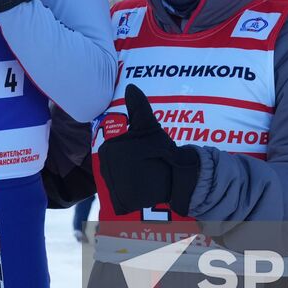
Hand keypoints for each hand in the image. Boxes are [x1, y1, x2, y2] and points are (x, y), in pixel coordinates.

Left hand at [97, 84, 200, 215]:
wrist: (179, 177)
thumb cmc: (162, 150)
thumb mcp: (149, 128)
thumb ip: (138, 108)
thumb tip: (130, 86)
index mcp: (111, 147)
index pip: (111, 152)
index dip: (129, 153)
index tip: (143, 153)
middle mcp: (107, 166)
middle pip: (112, 167)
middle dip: (127, 168)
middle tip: (145, 165)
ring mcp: (113, 186)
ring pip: (115, 182)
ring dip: (128, 181)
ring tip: (144, 177)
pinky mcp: (121, 202)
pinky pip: (119, 198)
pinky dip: (129, 196)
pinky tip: (142, 191)